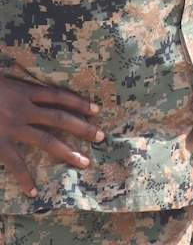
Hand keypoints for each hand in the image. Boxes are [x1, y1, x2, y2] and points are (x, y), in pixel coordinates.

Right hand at [0, 78, 103, 195]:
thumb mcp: (0, 82)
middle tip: (102, 137)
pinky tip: (33, 190)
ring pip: (46, 140)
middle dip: (83, 128)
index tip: (97, 109)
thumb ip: (14, 89)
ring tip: (85, 162)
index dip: (79, 102)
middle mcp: (22, 108)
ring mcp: (11, 127)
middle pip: (60, 118)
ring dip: (68, 152)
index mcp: (23, 91)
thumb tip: (30, 95)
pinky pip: (15, 163)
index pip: (58, 96)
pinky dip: (24, 177)